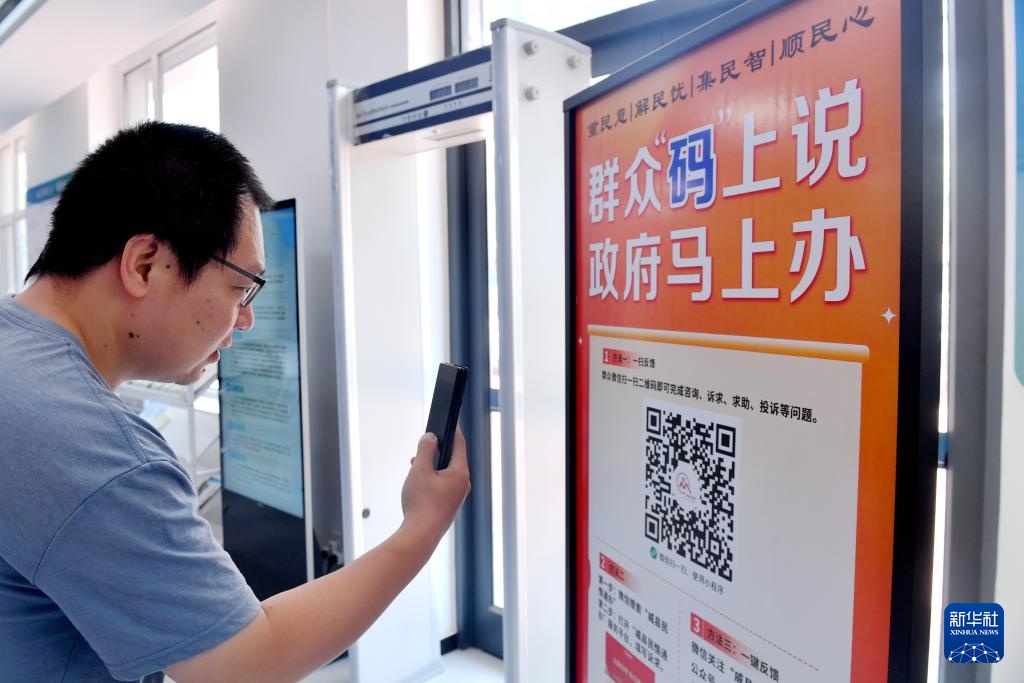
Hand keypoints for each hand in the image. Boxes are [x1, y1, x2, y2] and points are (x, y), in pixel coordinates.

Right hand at [399, 427, 470, 542]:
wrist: (420, 535)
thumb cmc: (420, 502)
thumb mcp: (419, 470)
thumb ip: (425, 449)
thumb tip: (430, 438)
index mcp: (460, 473)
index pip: (459, 444)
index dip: (453, 430)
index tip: (448, 420)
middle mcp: (463, 484)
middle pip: (452, 459)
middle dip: (436, 451)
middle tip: (422, 446)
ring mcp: (457, 496)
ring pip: (446, 473)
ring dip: (432, 466)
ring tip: (415, 466)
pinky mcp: (450, 506)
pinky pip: (443, 485)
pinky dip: (432, 479)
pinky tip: (419, 482)